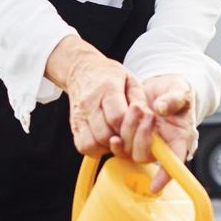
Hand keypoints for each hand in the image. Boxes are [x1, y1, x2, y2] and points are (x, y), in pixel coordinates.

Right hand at [51, 37, 152, 158]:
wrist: (82, 70)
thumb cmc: (110, 76)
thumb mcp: (131, 80)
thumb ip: (140, 100)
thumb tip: (147, 120)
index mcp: (107, 89)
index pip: (117, 117)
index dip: (131, 128)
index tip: (139, 127)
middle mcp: (89, 104)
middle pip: (105, 134)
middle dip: (122, 141)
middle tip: (131, 136)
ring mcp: (79, 116)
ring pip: (93, 144)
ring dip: (109, 147)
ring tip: (119, 138)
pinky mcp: (74, 126)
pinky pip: (83, 146)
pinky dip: (96, 149)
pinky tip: (106, 141)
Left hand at [113, 74, 195, 193]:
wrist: (162, 87)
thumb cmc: (177, 92)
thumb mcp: (182, 91)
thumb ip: (174, 99)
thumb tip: (161, 108)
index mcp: (180, 139)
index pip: (175, 162)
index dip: (165, 175)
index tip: (155, 185)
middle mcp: (161, 146)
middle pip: (146, 156)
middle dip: (142, 136)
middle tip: (146, 112)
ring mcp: (144, 143)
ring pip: (130, 151)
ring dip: (129, 131)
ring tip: (136, 106)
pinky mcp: (130, 138)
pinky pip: (120, 147)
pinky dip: (116, 140)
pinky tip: (115, 131)